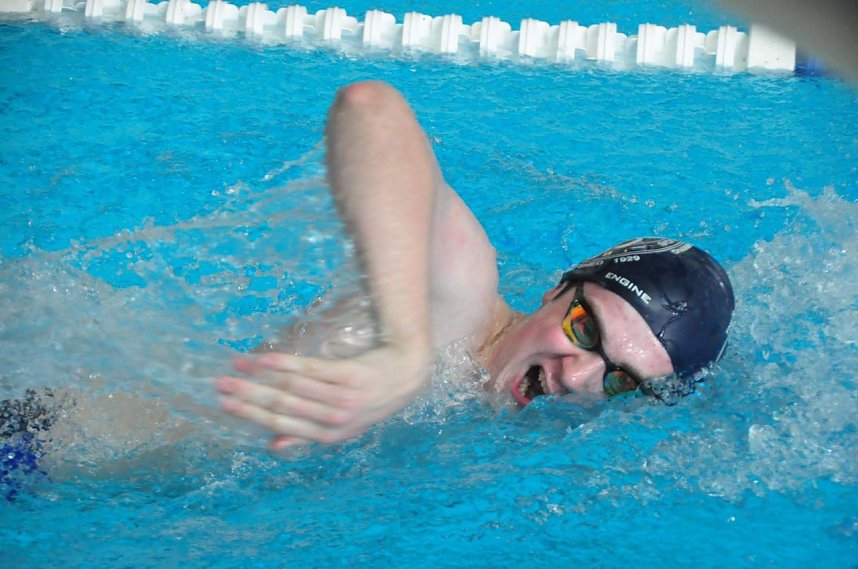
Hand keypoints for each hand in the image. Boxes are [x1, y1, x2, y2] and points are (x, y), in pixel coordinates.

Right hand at [215, 342, 431, 448]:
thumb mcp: (342, 424)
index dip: (250, 415)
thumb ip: (307, 436)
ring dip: (258, 376)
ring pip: (291, 387)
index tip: (224, 404)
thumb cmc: (370, 398)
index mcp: (328, 435)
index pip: (281, 424)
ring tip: (234, 366)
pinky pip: (310, 369)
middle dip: (246, 396)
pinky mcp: (349, 376)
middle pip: (281, 406)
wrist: (406, 372)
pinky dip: (283, 363)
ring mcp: (342, 398)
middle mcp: (334, 419)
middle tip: (219, 386)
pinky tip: (262, 358)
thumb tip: (273, 447)